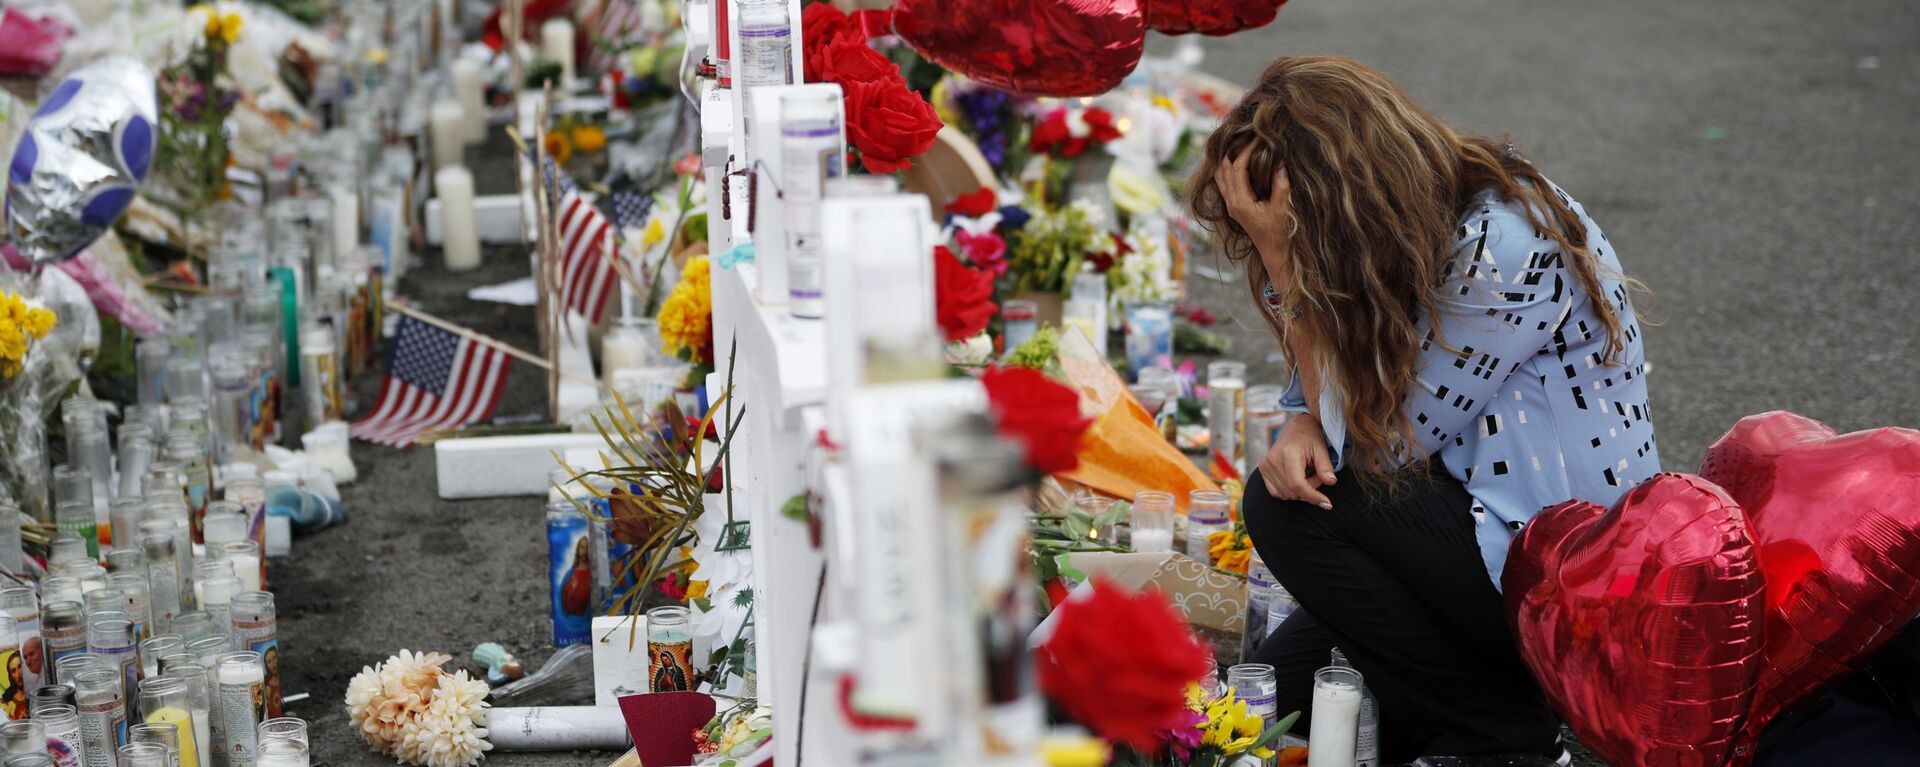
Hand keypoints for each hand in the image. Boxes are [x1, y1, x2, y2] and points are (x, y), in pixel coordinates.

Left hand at [1213, 146, 1292, 264]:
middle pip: (1222, 170)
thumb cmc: (1279, 233)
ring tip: (1238, 145)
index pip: (1237, 168)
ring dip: (1226, 160)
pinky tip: (1237, 161)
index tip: (1256, 139)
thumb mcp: (1282, 207)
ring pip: (1220, 177)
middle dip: (1232, 151)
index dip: (1245, 151)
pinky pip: (1224, 183)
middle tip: (1244, 137)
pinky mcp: (1234, 207)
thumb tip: (1280, 160)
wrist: (1274, 252)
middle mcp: (1231, 203)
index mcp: (1240, 202)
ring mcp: (1230, 206)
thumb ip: (1280, 183)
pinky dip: (1227, 170)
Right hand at [1260, 415, 1337, 508]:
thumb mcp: (1321, 449)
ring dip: (1301, 491)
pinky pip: (1277, 492)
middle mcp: (1272, 461)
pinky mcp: (1263, 470)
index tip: (1327, 504)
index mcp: (1287, 454)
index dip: (1312, 497)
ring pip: (1286, 494)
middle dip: (1310, 490)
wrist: (1295, 427)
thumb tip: (1331, 482)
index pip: (1297, 484)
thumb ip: (1326, 467)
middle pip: (1292, 491)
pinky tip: (1297, 478)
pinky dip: (1290, 491)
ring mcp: (1265, 466)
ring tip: (1307, 474)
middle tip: (1318, 475)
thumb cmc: (1310, 436)